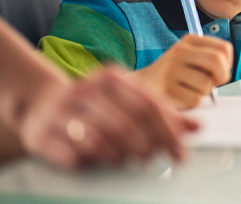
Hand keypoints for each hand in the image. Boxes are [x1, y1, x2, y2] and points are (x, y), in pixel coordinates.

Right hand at [18, 67, 198, 169]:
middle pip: (128, 124)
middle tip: (154, 158)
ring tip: (128, 159)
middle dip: (148, 147)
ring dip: (122, 157)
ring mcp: (62, 110)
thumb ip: (163, 114)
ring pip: (102, 141)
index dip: (169, 133)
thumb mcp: (130, 101)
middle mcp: (86, 89)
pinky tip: (99, 160)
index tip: (181, 153)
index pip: (149, 105)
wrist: (43, 103)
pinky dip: (92, 162)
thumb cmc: (96, 104)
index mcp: (112, 77)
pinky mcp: (42, 133)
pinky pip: (74, 155)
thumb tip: (197, 126)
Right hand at [134, 35, 232, 108]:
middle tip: (214, 84)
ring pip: (206, 84)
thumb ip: (212, 60)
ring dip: (204, 92)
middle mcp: (180, 51)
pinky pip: (195, 99)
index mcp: (190, 40)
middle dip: (222, 77)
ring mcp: (172, 69)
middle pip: (217, 61)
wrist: (143, 84)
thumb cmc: (176, 74)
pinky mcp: (167, 88)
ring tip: (190, 89)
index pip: (224, 48)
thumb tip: (225, 74)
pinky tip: (181, 96)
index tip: (218, 72)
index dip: (227, 64)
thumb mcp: (193, 58)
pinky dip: (193, 102)